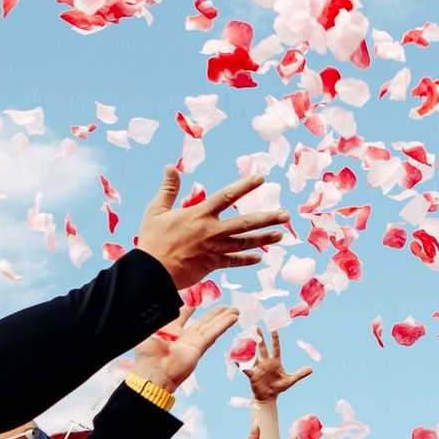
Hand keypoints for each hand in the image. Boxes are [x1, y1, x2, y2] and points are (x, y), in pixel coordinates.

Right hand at [136, 169, 289, 288]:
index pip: (227, 196)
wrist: (152, 272)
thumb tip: (170, 166)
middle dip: (268, 218)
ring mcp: (215, 248)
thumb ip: (168, 189)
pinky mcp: (213, 265)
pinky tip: (259, 257)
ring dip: (264, 238)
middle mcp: (212, 230)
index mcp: (199, 214)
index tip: (261, 178)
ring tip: (281, 235)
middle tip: (286, 214)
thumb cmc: (152, 240)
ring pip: (245, 242)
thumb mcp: (156, 211)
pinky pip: (235, 261)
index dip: (245, 186)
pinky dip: (247, 259)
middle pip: (246, 222)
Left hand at [136, 304, 241, 386]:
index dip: (188, 309)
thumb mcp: (151, 327)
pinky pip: (214, 332)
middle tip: (227, 307)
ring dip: (224, 317)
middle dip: (215, 313)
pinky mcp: (200, 346)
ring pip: (212, 326)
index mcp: (171, 331)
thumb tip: (166, 304)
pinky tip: (233, 318)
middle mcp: (184, 336)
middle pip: (203, 321)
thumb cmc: (147, 353)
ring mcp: (193, 342)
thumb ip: (161, 315)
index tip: (194, 305)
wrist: (154, 371)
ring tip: (235, 310)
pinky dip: (224, 324)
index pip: (183, 316)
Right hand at [244, 330, 313, 400]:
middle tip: (256, 326)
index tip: (274, 328)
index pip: (276, 347)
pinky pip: (245, 368)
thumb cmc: (279, 387)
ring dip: (248, 347)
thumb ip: (300, 374)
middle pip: (262, 347)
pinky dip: (240, 363)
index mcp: (275, 361)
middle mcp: (266, 361)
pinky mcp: (252, 374)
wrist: (268, 397)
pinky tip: (233, 357)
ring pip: (252, 355)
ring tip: (243, 337)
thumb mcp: (291, 380)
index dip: (275, 338)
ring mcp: (258, 367)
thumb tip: (312, 369)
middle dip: (260, 337)